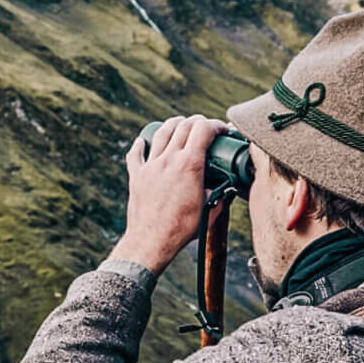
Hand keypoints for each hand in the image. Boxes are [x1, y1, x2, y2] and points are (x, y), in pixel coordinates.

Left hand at [108, 115, 229, 275]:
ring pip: (161, 132)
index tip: (223, 130)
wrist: (152, 241)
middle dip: (198, 122)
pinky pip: (136, 154)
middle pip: (184, 126)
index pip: (203, 130)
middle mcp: (169, 159)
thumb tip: (228, 190)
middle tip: (205, 128)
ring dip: (174, 125)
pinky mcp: (137, 176)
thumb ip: (221, 196)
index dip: (216, 125)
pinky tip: (143, 142)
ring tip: (181, 125)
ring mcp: (150, 166)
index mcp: (190, 165)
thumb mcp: (210, 211)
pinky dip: (140, 144)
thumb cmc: (182, 228)